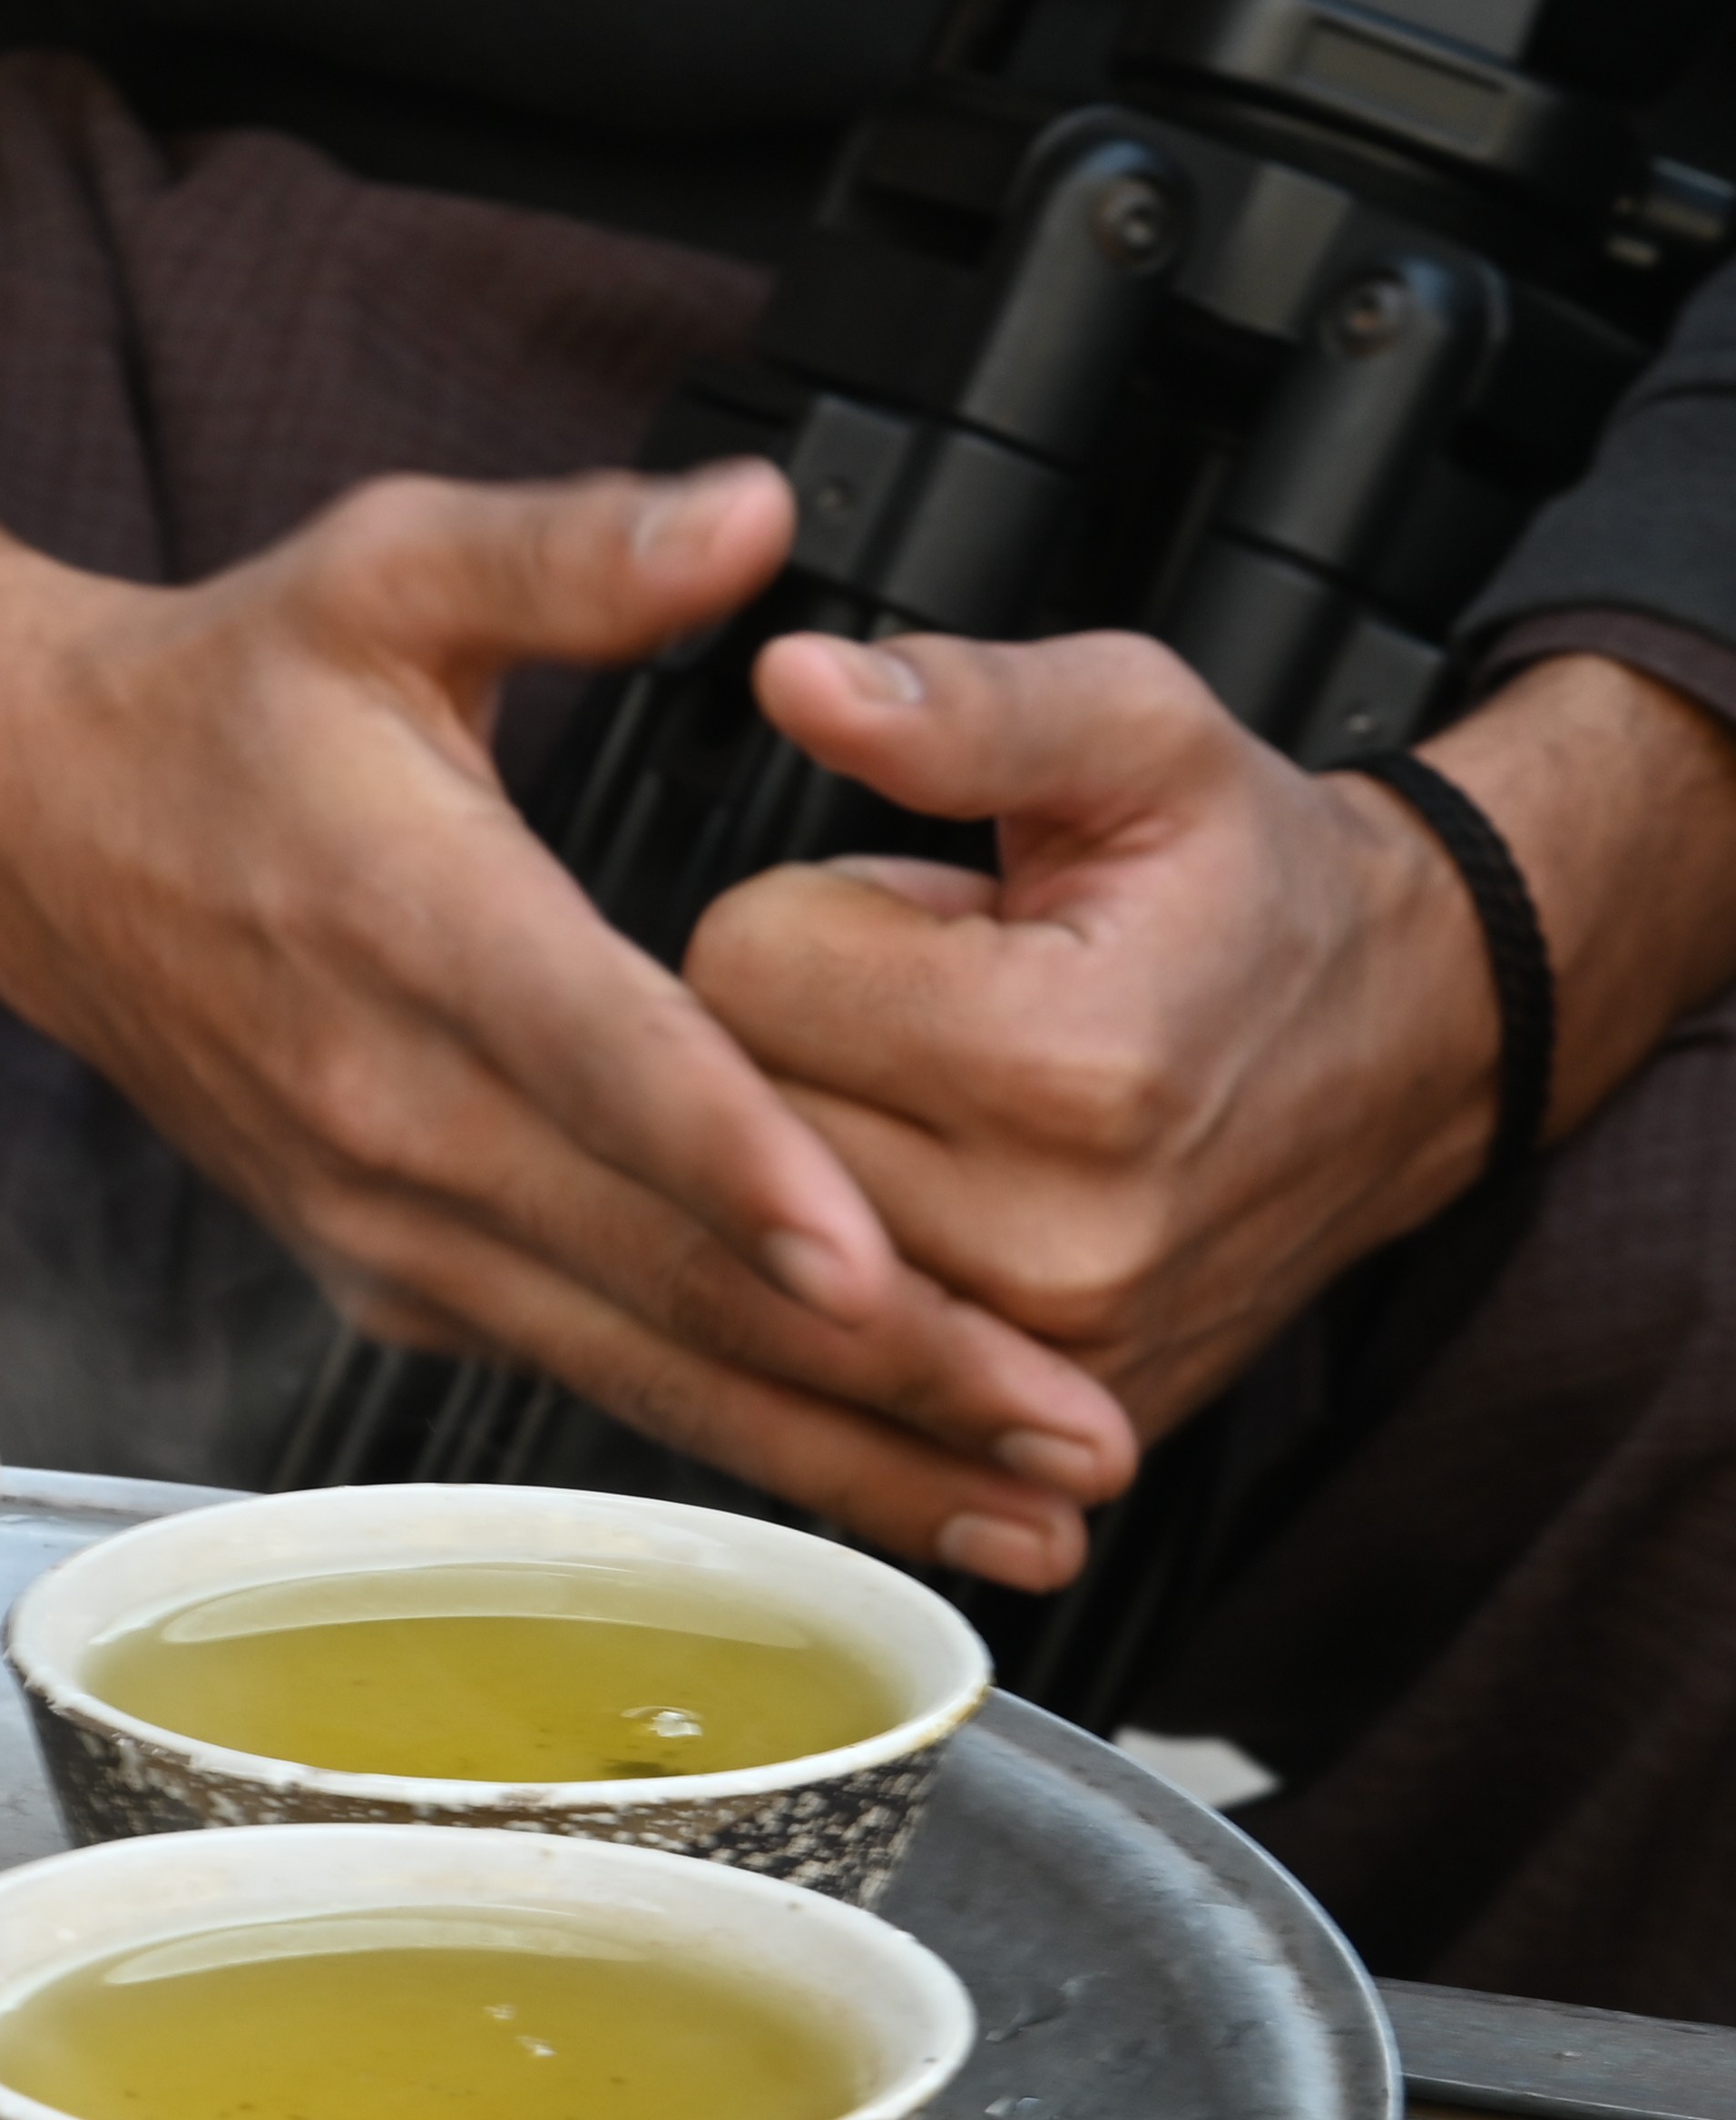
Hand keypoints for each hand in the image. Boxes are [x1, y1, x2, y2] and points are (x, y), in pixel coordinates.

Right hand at [0, 474, 1136, 1586]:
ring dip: (843, 1442)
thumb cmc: (221, 700)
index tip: (870, 1255)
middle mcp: (385, 1103)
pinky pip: (581, 1365)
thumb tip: (754, 519)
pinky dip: (738, 1433)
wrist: (27, 827)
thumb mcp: (384, 567)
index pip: (590, 1057)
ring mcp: (382, 1212)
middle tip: (1074, 1434)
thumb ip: (575, 550)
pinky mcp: (387, 1271)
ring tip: (1032, 1511)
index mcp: (403, 918)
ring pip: (635, 1353)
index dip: (732, 1161)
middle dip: (878, 1362)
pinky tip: (885, 1481)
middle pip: (655, 1258)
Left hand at [693, 637, 1735, 1440]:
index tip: (916, 927)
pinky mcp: (1014, 1440)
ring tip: (936, 1105)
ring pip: (739, 1237)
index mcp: (1063, 1063)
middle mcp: (1046, 1242)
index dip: (803, 920)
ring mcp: (1030, 1361)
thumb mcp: (1136, 736)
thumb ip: (960, 707)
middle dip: (788, 1045)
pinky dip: (821, 1274)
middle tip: (930, 1017)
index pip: (741, 969)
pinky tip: (911, 1214)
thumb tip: (798, 679)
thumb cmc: (1247, 887)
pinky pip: (798, 1353)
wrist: (1399, 1043)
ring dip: (804, 1158)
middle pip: (720, 1118)